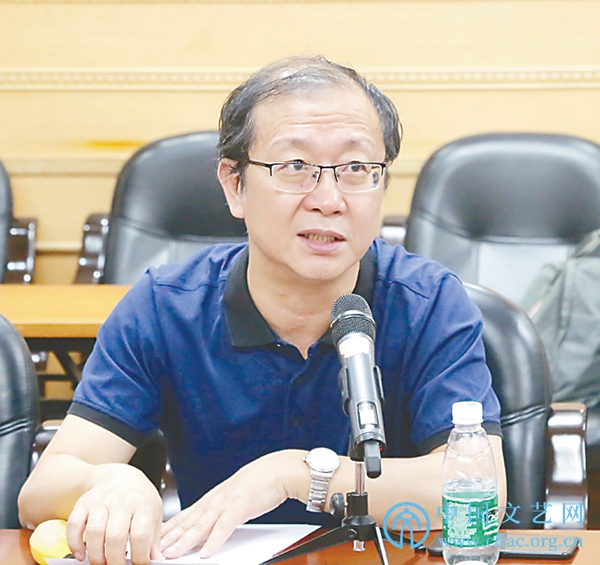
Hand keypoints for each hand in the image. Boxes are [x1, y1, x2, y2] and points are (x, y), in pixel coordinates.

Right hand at [66, 463, 162, 564]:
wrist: (120, 476)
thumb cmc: (139, 497)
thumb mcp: (154, 512)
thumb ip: (154, 538)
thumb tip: (156, 560)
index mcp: (143, 504)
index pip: (141, 535)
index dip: (140, 556)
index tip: (139, 564)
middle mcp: (121, 501)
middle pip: (115, 536)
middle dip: (115, 560)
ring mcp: (101, 501)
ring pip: (95, 532)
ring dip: (96, 555)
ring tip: (101, 563)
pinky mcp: (84, 503)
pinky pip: (74, 525)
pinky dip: (75, 543)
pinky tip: (81, 554)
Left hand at [160, 449, 306, 558]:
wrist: (276, 470)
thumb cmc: (258, 482)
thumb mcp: (232, 496)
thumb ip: (218, 509)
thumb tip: (208, 524)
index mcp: (211, 499)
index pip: (183, 517)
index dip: (167, 530)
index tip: (153, 540)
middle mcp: (214, 501)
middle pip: (187, 523)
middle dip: (168, 539)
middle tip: (153, 551)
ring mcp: (225, 504)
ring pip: (200, 526)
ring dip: (184, 542)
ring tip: (171, 555)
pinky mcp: (240, 508)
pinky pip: (224, 527)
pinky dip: (214, 541)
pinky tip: (206, 553)